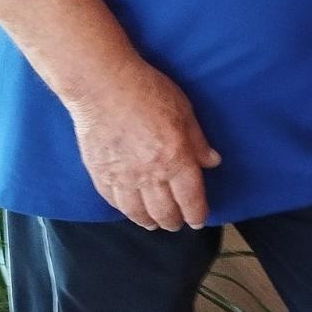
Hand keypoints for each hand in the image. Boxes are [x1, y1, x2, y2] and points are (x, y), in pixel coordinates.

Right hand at [67, 61, 220, 230]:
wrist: (103, 87)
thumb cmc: (149, 91)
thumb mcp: (184, 111)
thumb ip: (198, 141)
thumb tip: (212, 162)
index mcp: (176, 159)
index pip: (190, 198)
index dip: (196, 213)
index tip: (198, 221)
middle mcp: (150, 175)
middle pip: (165, 211)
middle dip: (174, 221)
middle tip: (177, 224)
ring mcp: (122, 178)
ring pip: (138, 213)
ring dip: (149, 222)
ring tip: (155, 224)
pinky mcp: (100, 174)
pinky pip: (114, 202)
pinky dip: (125, 210)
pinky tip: (130, 210)